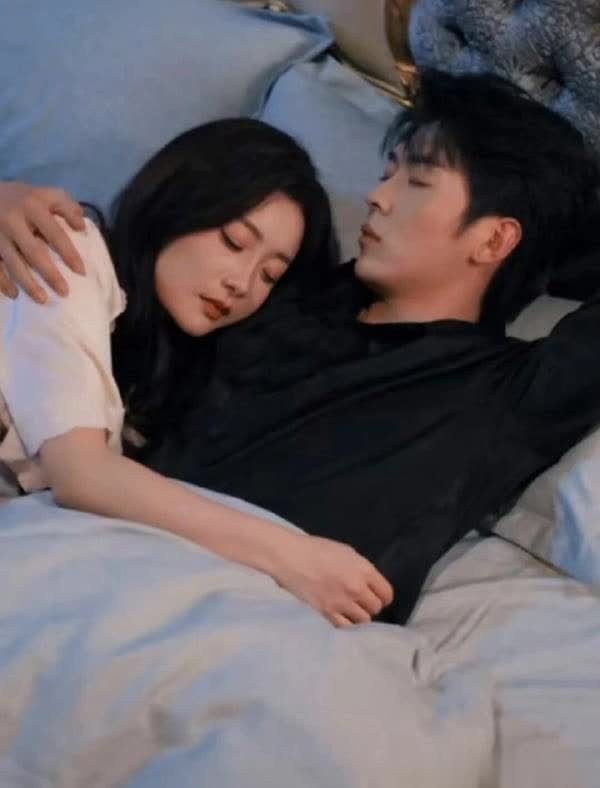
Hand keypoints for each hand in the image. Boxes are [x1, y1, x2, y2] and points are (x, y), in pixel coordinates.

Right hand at [0, 182, 85, 302]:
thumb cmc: (25, 198)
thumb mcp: (47, 194)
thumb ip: (67, 206)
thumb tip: (82, 227)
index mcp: (32, 207)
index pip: (55, 233)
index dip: (69, 253)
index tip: (81, 272)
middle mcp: (13, 220)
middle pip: (34, 252)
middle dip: (50, 274)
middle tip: (65, 292)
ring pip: (13, 263)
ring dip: (28, 284)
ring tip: (43, 300)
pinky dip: (2, 281)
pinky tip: (14, 294)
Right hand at [273, 534, 393, 626]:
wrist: (290, 557)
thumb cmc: (317, 549)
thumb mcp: (346, 552)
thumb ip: (361, 569)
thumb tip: (370, 585)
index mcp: (363, 570)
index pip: (386, 594)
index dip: (383, 596)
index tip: (377, 597)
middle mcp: (356, 588)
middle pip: (376, 608)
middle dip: (370, 606)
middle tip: (361, 603)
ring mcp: (341, 603)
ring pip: (363, 621)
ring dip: (359, 617)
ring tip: (351, 612)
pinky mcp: (326, 614)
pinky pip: (345, 628)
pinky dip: (346, 625)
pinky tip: (341, 619)